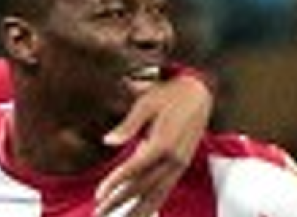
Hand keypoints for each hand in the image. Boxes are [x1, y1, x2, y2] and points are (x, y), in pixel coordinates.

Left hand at [94, 71, 210, 215]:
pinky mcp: (181, 166)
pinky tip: (140, 213)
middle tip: (98, 213)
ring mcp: (179, 165)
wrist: (198, 92)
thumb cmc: (167, 94)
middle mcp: (174, 159)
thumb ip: (127, 125)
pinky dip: (152, 204)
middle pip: (143, 187)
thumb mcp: (145, 103)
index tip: (99, 195)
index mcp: (163, 143)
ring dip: (136, 210)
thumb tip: (108, 142)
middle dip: (119, 202)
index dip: (116, 183)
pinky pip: (165, 190)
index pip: (135, 169)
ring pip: (157, 195)